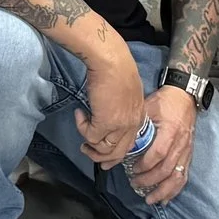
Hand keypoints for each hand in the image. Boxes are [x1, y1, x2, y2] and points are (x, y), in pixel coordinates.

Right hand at [75, 43, 148, 167]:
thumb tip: (110, 111)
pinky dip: (82, 128)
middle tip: (88, 151)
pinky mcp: (104, 123)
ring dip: (91, 147)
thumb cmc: (117, 68)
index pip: (131, 142)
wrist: (111, 60)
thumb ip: (123, 105)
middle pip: (119, 152)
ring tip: (82, 139)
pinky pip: (91, 136)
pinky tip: (79, 114)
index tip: (106, 155)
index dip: (117, 152)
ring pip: (104, 150)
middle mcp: (132, 124)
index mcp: (139, 115)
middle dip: (103, 158)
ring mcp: (119, 125)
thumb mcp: (126, 90)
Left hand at [126, 87, 197, 204]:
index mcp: (171, 131)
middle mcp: (181, 143)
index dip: (146, 165)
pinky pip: (184, 175)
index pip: (159, 153)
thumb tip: (122, 139)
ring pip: (177, 177)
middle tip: (135, 184)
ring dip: (164, 191)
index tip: (133, 170)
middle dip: (150, 181)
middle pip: (167, 169)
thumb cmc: (166, 101)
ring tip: (151, 199)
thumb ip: (138, 124)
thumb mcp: (149, 107)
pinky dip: (175, 189)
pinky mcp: (189, 154)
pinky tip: (166, 198)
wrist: (185, 96)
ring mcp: (186, 150)